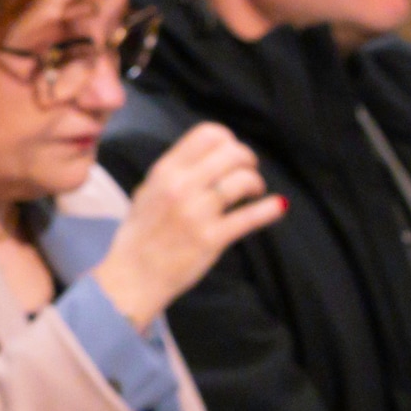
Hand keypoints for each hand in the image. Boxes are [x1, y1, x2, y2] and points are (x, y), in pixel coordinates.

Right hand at [94, 121, 283, 323]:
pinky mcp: (212, 238)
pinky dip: (269, 209)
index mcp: (165, 171)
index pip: (207, 134)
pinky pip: (250, 217)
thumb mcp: (148, 191)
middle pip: (231, 153)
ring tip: (254, 192)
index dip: (228, 140)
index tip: (231, 154)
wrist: (132, 276)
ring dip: (256, 183)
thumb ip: (175, 172)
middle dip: (247, 159)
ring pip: (243, 180)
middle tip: (248, 172)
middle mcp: (181, 186)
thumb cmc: (141, 234)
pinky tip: (278, 206)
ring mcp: (197, 213)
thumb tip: (208, 158)